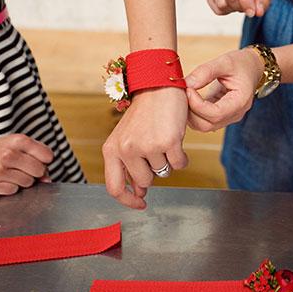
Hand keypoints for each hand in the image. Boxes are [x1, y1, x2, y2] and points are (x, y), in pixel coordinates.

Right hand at [0, 134, 52, 194]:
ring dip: (21, 181)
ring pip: (27, 182)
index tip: (34, 159)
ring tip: (9, 173)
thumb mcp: (17, 146)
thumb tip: (48, 180)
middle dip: (34, 172)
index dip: (44, 161)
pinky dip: (9, 187)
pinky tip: (1, 179)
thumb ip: (38, 157)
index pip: (48, 156)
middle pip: (39, 171)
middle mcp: (8, 154)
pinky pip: (13, 191)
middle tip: (20, 168)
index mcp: (18, 141)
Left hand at [102, 87, 188, 209]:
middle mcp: (126, 149)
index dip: (128, 201)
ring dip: (167, 159)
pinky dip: (182, 157)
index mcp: (111, 149)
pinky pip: (179, 164)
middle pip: (145, 182)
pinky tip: (176, 139)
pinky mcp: (168, 141)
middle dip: (153, 172)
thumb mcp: (127, 138)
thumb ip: (129, 165)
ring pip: (163, 172)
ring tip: (163, 138)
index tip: (140, 204)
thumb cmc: (144, 113)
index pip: (114, 188)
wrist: (158, 87)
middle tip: (155, 151)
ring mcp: (147, 146)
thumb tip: (140, 193)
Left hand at [185, 48, 263, 131]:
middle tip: (184, 92)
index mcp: (240, 102)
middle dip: (191, 112)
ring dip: (190, 114)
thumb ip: (205, 71)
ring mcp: (228, 117)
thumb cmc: (242, 64)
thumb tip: (186, 83)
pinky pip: (203, 120)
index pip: (215, 114)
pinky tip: (190, 97)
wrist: (252, 68)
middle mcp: (235, 114)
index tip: (188, 89)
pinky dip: (193, 112)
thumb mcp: (225, 62)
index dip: (197, 104)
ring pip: (203, 126)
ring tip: (186, 94)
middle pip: (207, 125)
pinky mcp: (220, 116)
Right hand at [205, 0, 274, 16]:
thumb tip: (258, 12)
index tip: (251, 12)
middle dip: (240, 6)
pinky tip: (230, 3)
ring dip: (233, 8)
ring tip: (238, 1)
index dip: (246, 0)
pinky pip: (216, 8)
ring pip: (221, 3)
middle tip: (247, 5)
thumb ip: (264, 0)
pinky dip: (226, 10)